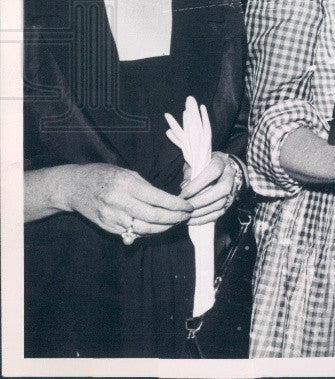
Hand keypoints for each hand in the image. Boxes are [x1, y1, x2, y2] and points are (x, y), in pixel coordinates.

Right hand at [63, 163, 192, 237]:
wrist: (74, 186)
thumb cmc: (104, 175)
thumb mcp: (127, 173)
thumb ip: (146, 188)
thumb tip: (166, 201)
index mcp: (127, 185)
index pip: (159, 199)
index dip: (177, 205)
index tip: (188, 206)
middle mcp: (119, 202)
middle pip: (154, 217)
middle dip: (174, 219)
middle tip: (185, 217)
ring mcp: (112, 217)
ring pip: (144, 230)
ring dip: (163, 229)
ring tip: (174, 223)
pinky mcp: (107, 227)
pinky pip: (132, 233)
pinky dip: (147, 232)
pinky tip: (157, 228)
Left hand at [180, 151, 236, 225]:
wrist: (221, 169)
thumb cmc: (203, 165)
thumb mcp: (195, 163)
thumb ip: (190, 173)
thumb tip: (184, 187)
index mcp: (221, 161)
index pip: (213, 171)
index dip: (198, 184)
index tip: (183, 194)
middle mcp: (230, 175)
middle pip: (221, 190)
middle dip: (201, 200)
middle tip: (186, 206)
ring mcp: (232, 189)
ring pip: (220, 203)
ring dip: (202, 212)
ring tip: (186, 215)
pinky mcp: (229, 202)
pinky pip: (219, 213)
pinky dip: (204, 219)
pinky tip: (191, 220)